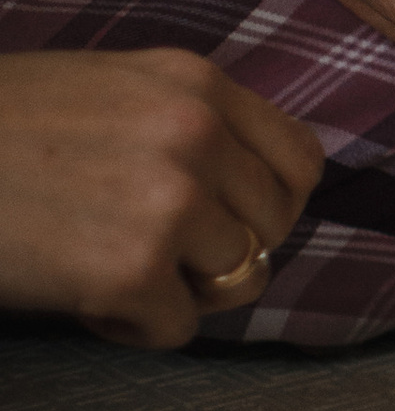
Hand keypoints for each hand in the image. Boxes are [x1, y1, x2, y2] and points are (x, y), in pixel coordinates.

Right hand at [0, 49, 323, 347]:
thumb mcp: (107, 91)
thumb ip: (186, 123)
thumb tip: (254, 190)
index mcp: (194, 82)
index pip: (301, 160)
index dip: (270, 204)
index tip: (226, 222)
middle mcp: (195, 132)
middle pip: (274, 228)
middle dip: (221, 253)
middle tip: (149, 252)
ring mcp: (170, 199)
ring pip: (236, 280)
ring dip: (176, 290)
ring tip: (105, 268)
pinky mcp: (132, 268)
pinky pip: (176, 328)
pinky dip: (128, 327)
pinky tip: (77, 295)